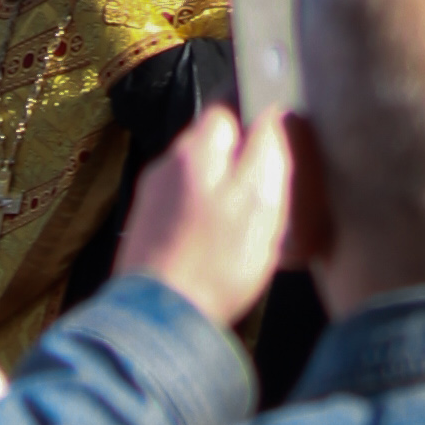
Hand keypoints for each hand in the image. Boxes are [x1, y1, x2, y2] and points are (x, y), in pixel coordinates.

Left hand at [119, 105, 293, 331]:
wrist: (156, 323)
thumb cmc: (216, 260)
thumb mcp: (260, 198)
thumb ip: (268, 146)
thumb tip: (273, 109)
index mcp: (196, 147)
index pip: (229, 102)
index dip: (257, 112)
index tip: (280, 134)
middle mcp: (167, 163)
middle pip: (213, 143)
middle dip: (241, 157)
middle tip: (270, 188)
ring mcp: (151, 198)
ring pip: (198, 177)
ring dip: (222, 191)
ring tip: (247, 225)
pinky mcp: (144, 231)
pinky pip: (183, 210)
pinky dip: (203, 219)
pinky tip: (217, 247)